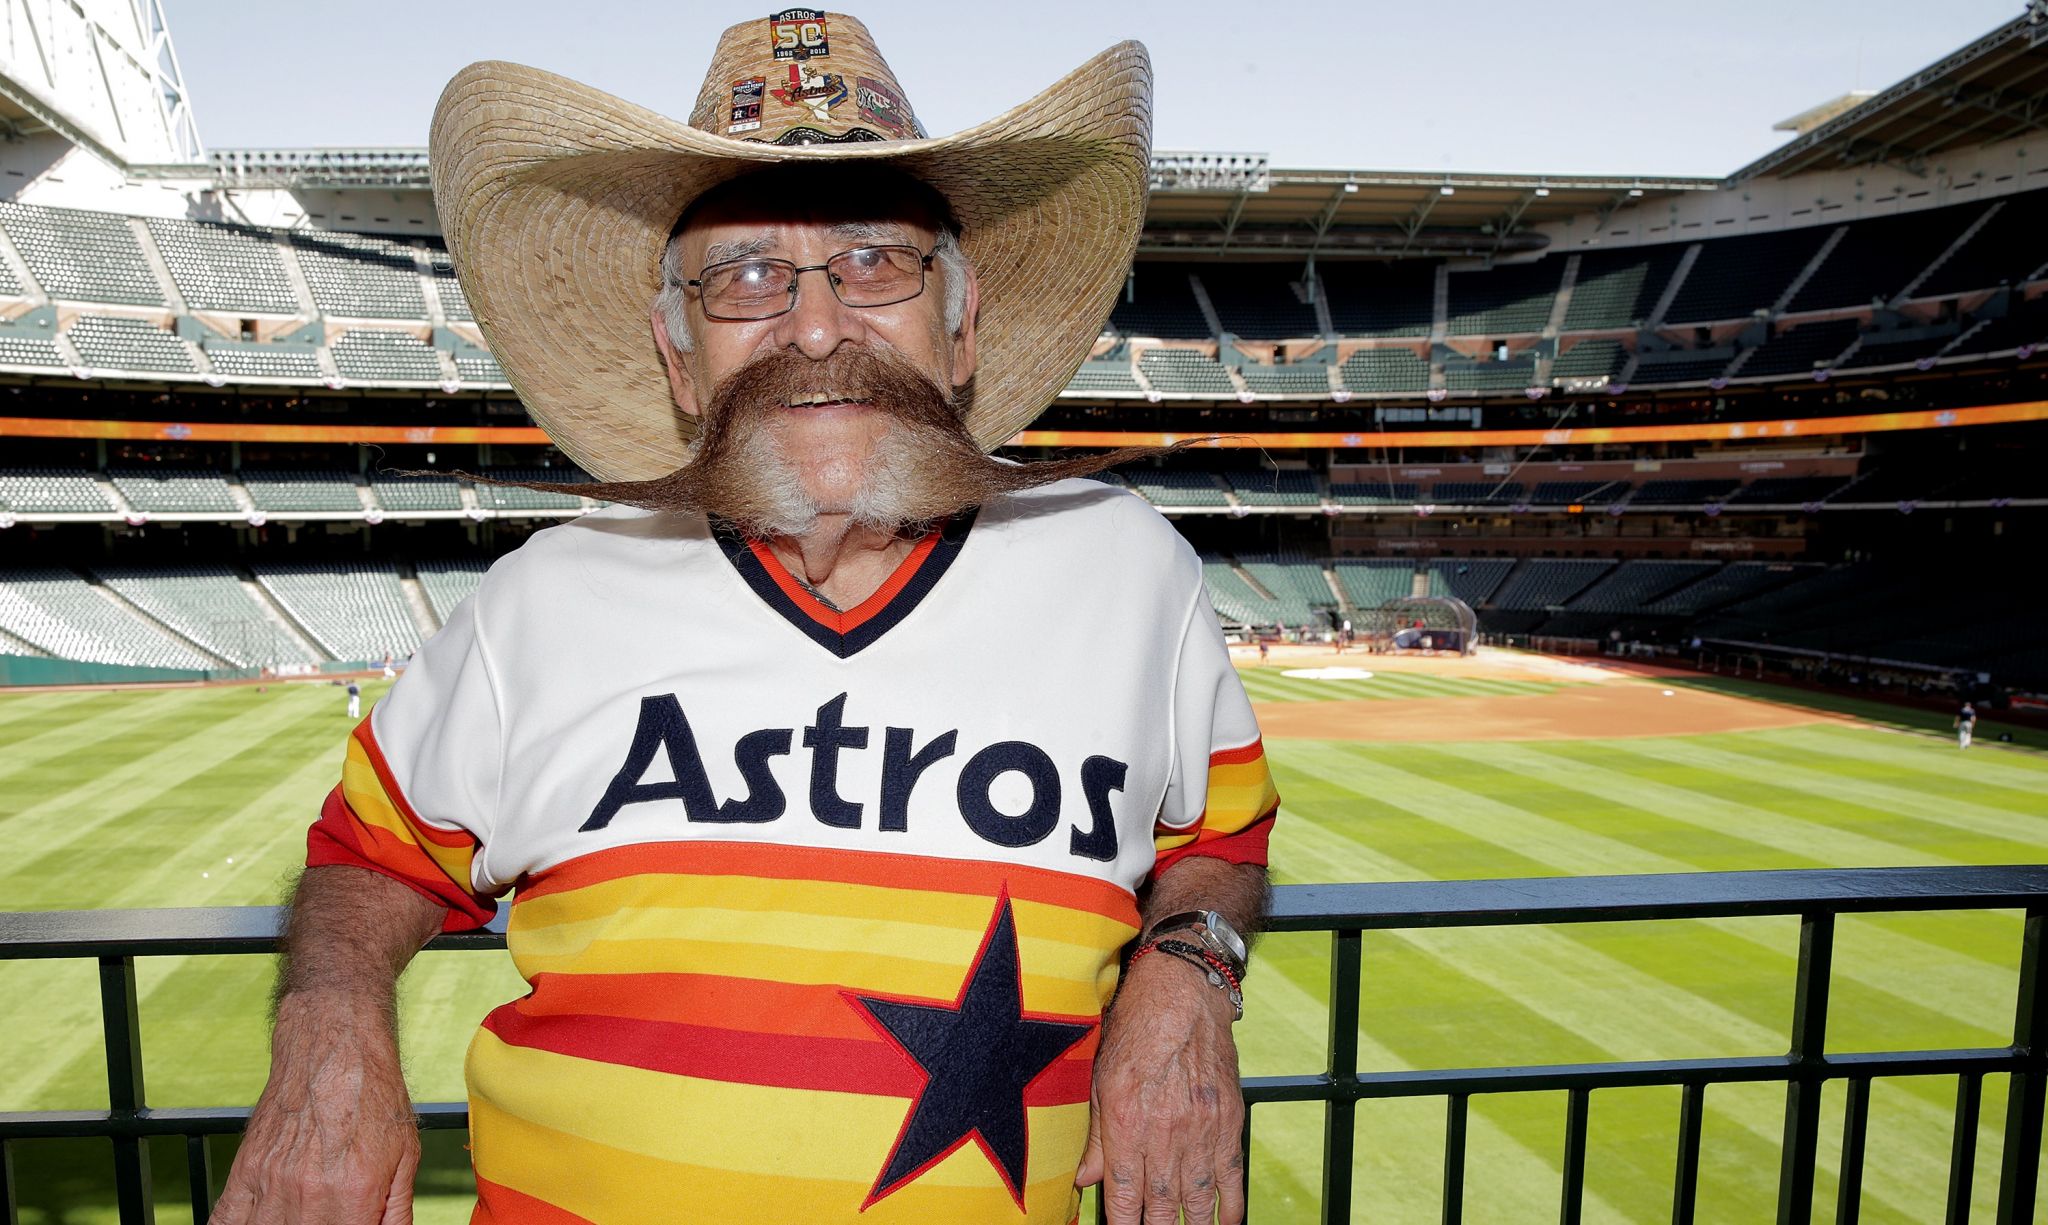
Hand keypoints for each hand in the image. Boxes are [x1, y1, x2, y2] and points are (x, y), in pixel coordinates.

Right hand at [211, 992, 420, 1224]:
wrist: (336, 1048)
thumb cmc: (374, 1096)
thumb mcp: (406, 1155)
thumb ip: (397, 1211)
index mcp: (354, 1195)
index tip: (355, 1224)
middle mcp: (308, 1195)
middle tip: (332, 1217)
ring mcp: (271, 1185)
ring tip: (304, 1217)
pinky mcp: (245, 1172)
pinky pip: (225, 1222)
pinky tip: (261, 1220)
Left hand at [1076, 951, 1245, 1223]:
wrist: (1184, 993)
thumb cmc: (1136, 1028)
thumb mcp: (1101, 1077)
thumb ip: (1097, 1135)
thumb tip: (1086, 1179)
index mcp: (1127, 1122)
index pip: (1123, 1194)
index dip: (1122, 1222)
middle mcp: (1165, 1132)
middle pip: (1161, 1204)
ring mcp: (1202, 1129)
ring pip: (1197, 1197)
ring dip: (1191, 1224)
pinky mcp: (1230, 1121)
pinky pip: (1232, 1174)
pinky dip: (1231, 1204)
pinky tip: (1225, 1221)